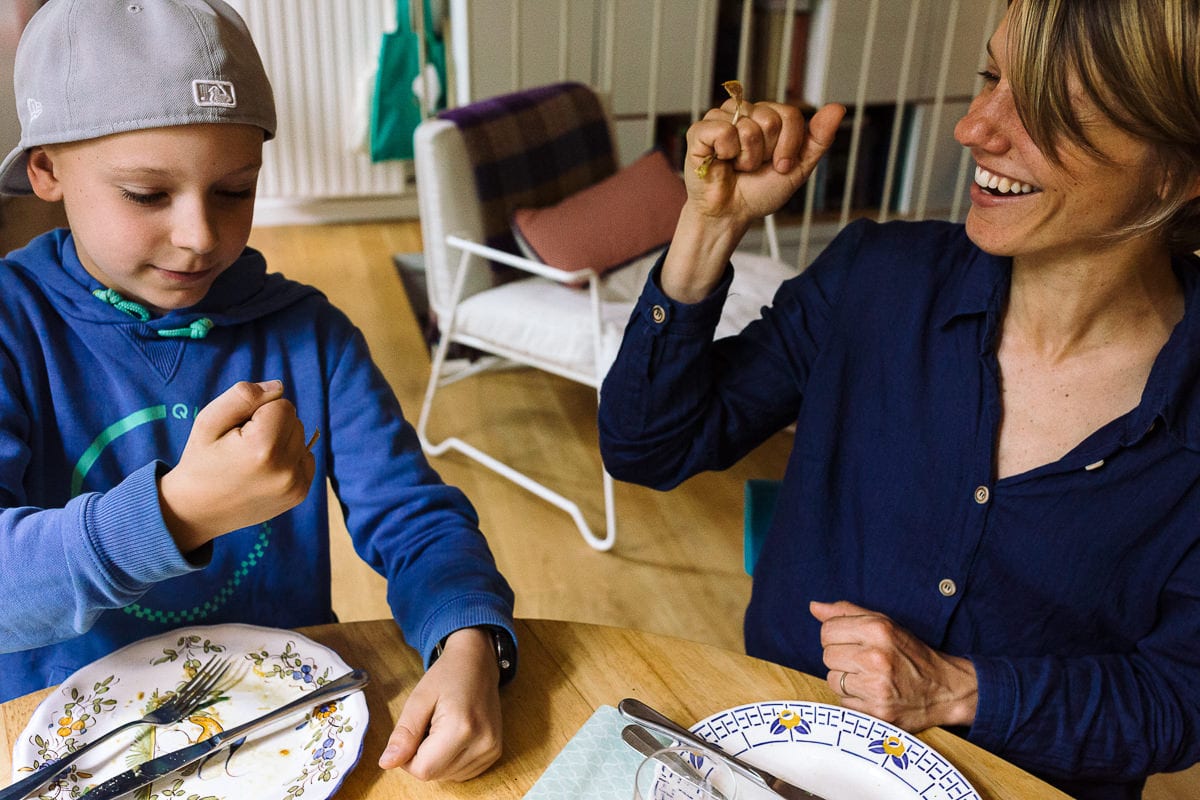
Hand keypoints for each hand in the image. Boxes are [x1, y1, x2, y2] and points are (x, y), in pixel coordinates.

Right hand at [158, 380, 315, 551]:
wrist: (197, 511)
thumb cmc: (201, 460)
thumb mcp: (209, 421)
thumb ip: (243, 396)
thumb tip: (279, 387)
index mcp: (262, 448)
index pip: (283, 404)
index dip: (258, 411)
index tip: (239, 431)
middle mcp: (285, 469)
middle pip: (295, 420)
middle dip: (272, 425)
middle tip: (243, 446)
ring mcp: (295, 485)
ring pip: (302, 438)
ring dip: (282, 440)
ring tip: (253, 459)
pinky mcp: (300, 494)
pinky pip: (305, 457)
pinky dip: (289, 458)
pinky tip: (265, 470)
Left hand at [378, 627, 502, 780]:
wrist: (477, 663)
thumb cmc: (447, 676)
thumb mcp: (419, 699)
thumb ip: (404, 734)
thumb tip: (387, 763)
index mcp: (462, 728)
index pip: (423, 769)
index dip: (408, 758)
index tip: (413, 733)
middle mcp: (482, 743)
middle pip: (435, 774)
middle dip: (423, 756)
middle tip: (429, 725)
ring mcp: (491, 750)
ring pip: (447, 776)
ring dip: (437, 758)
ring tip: (443, 728)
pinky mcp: (494, 753)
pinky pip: (461, 772)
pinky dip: (450, 760)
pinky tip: (454, 736)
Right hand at [683, 98, 844, 225]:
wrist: (731, 214)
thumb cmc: (759, 192)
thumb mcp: (798, 168)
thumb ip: (818, 139)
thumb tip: (838, 108)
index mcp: (768, 118)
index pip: (790, 114)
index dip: (788, 145)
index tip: (779, 166)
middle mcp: (745, 113)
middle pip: (770, 119)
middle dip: (767, 152)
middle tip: (753, 167)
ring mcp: (721, 119)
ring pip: (748, 125)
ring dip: (746, 157)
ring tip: (736, 166)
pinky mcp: (700, 131)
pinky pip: (723, 130)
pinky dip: (726, 152)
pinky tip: (721, 160)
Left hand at [810, 600, 977, 731]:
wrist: (946, 690)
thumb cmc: (911, 654)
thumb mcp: (885, 624)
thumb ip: (847, 613)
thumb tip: (814, 606)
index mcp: (878, 630)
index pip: (827, 630)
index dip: (836, 636)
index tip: (851, 642)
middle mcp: (876, 658)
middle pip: (827, 656)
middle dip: (841, 658)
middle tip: (863, 661)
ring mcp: (876, 687)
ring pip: (832, 680)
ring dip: (846, 680)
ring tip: (869, 678)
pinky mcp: (877, 713)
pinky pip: (843, 702)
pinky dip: (854, 700)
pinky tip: (872, 694)